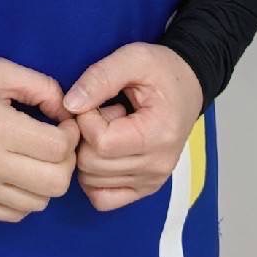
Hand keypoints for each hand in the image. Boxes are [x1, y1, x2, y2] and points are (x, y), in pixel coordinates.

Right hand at [0, 56, 81, 221]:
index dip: (70, 134)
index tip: (61, 122)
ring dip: (45, 181)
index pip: (58, 148)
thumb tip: (66, 112)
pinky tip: (14, 173)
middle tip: (53, 142)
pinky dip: (23, 197)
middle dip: (64, 161)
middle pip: (55, 183)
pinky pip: (13, 214)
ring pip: (38, 204)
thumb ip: (41, 86)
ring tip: (32, 157)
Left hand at [62, 42, 204, 212]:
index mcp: (158, 134)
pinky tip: (101, 151)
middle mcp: (157, 166)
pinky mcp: (144, 189)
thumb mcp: (133, 57)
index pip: (101, 142)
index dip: (86, 118)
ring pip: (92, 182)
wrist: (187, 86)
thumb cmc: (162, 70)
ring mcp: (151, 182)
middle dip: (86, 134)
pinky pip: (103, 198)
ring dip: (89, 152)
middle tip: (103, 112)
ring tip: (109, 128)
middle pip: (92, 165)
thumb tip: (70, 104)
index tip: (96, 98)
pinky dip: (93, 177)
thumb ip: (100, 77)